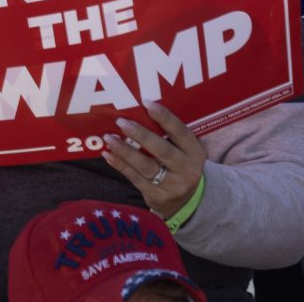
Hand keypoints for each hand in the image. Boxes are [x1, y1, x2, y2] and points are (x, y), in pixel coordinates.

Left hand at [102, 102, 206, 221]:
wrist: (187, 201)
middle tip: (121, 122)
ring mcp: (173, 186)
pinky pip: (136, 179)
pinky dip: (120, 165)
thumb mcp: (184, 151)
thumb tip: (137, 110)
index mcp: (195, 153)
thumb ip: (168, 135)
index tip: (146, 103)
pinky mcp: (157, 197)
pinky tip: (108, 155)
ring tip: (109, 138)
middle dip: (141, 135)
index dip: (165, 117)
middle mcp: (187, 170)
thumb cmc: (178, 164)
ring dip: (125, 151)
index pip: (181, 132)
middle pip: (163, 151)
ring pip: (146, 167)